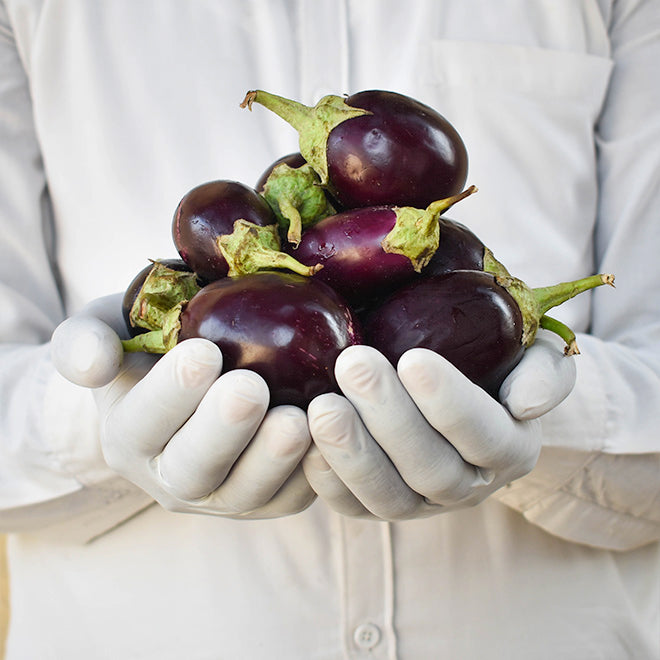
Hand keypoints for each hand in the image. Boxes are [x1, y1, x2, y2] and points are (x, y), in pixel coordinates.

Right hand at [51, 295, 315, 517]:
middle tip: (250, 388)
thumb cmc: (152, 344)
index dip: (170, 394)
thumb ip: (85, 341)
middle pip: (193, 471)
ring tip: (298, 420)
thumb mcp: (107, 328)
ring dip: (272, 459)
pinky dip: (313, 472)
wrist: (193, 377)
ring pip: (246, 493)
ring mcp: (223, 495)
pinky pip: (291, 496)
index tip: (202, 354)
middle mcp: (172, 477)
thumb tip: (93, 364)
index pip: (143, 422)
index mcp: (130, 435)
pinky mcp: (269, 498)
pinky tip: (333, 434)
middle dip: (221, 432)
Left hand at [302, 332, 575, 519]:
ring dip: (352, 453)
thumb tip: (527, 403)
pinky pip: (352, 506)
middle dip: (389, 418)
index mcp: (510, 448)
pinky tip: (303, 439)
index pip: (485, 435)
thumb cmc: (495, 363)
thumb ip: (546, 371)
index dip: (450, 404)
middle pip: (431, 468)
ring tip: (320, 405)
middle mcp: (468, 486)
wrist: (460, 390)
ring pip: (389, 497)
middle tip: (353, 364)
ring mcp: (420, 502)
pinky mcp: (377, 504)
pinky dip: (326, 479)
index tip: (413, 358)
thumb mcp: (536, 355)